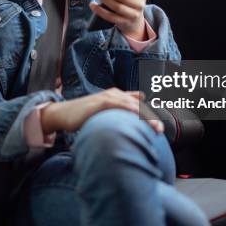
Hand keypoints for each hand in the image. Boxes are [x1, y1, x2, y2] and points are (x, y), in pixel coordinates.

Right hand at [40, 87, 163, 133]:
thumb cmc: (83, 115)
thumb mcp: (102, 114)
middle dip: (151, 117)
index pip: (138, 103)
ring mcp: (108, 97)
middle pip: (138, 105)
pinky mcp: (101, 102)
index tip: (159, 126)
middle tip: (160, 130)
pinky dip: (131, 110)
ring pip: (132, 105)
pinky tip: (138, 118)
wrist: (64, 113)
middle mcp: (115, 94)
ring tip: (156, 128)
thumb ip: (114, 114)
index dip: (150, 114)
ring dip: (145, 116)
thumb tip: (126, 125)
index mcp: (117, 96)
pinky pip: (119, 105)